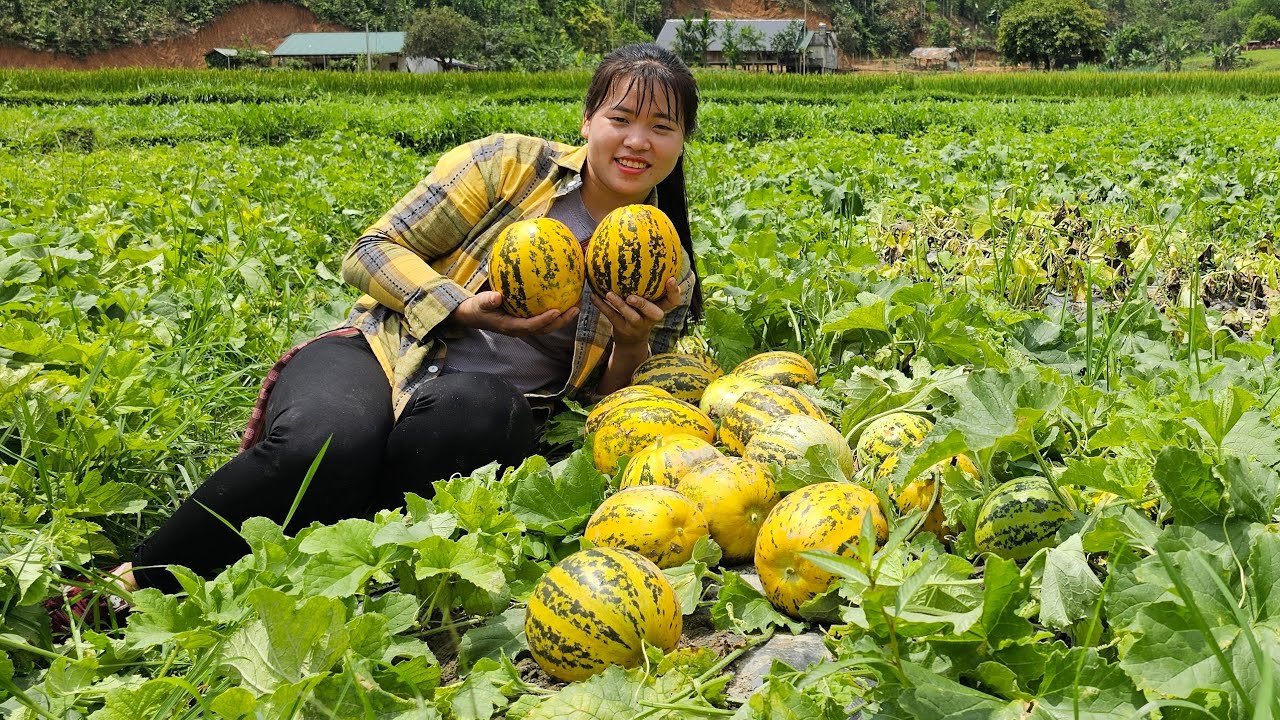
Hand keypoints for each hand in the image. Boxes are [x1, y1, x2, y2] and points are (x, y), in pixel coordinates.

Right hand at [449, 291, 578, 336]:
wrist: (472, 315)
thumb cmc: (476, 308)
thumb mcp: (479, 303)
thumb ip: (487, 301)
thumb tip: (496, 296)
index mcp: (511, 327)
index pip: (532, 326)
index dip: (545, 320)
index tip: (557, 311)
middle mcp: (520, 329)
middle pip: (546, 329)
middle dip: (562, 321)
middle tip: (576, 308)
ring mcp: (524, 326)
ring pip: (547, 325)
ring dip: (562, 318)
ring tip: (576, 305)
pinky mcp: (525, 320)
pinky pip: (543, 317)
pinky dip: (554, 311)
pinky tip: (563, 298)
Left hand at [594, 278, 681, 345]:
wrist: (630, 341)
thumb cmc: (640, 311)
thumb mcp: (648, 299)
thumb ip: (647, 282)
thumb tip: (640, 249)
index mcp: (660, 307)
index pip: (674, 301)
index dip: (674, 292)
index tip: (671, 279)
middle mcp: (652, 318)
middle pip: (654, 313)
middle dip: (644, 305)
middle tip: (632, 297)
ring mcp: (638, 326)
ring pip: (631, 316)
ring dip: (619, 305)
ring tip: (609, 294)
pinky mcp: (623, 330)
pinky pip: (612, 317)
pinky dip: (602, 306)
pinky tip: (593, 296)